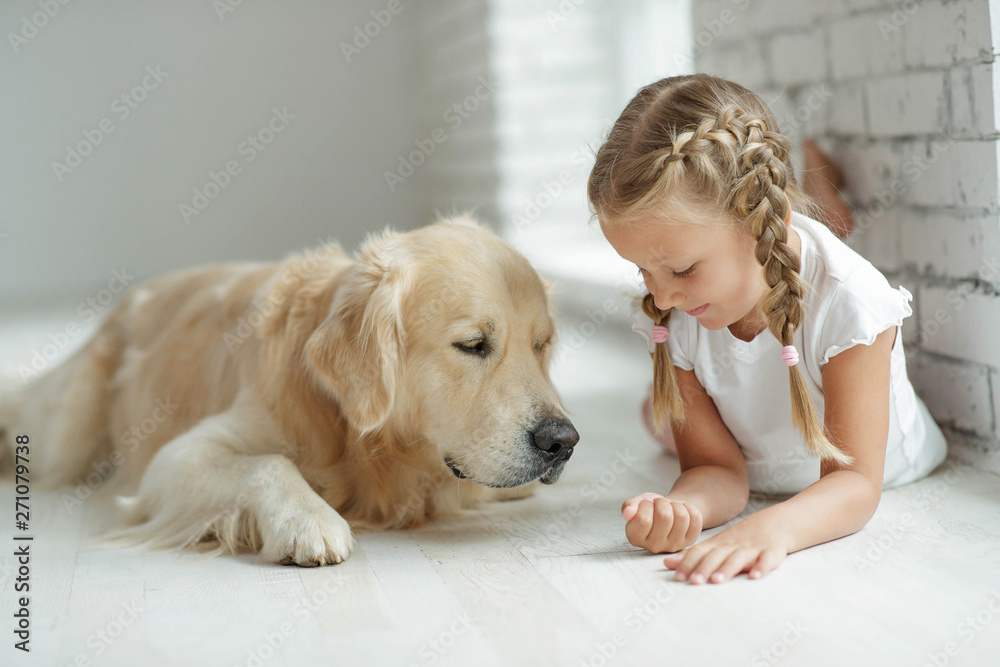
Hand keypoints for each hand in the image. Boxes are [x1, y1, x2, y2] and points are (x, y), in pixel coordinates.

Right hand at [621, 492, 702, 553]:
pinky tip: (681, 510)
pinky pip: (695, 518)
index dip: (646, 504)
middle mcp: (654, 546)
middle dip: (662, 503)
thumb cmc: (650, 507)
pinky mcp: (690, 541)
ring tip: (670, 507)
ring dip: (676, 505)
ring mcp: (673, 546)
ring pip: (682, 517)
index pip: (643, 519)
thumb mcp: (637, 503)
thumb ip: (629, 506)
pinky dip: (689, 507)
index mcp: (636, 537)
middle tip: (660, 503)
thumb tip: (628, 513)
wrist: (667, 511)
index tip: (647, 503)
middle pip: (664, 517)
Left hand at [662, 515, 789, 583]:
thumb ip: (692, 556)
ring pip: (738, 557)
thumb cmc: (739, 540)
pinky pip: (767, 559)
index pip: (699, 552)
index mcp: (718, 545)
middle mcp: (733, 545)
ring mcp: (752, 548)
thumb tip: (666, 564)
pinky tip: (755, 576)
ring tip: (717, 580)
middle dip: (705, 567)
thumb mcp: (716, 545)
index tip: (678, 578)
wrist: (775, 523)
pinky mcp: (771, 551)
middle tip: (694, 581)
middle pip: (717, 555)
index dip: (688, 563)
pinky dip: (762, 567)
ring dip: (727, 568)